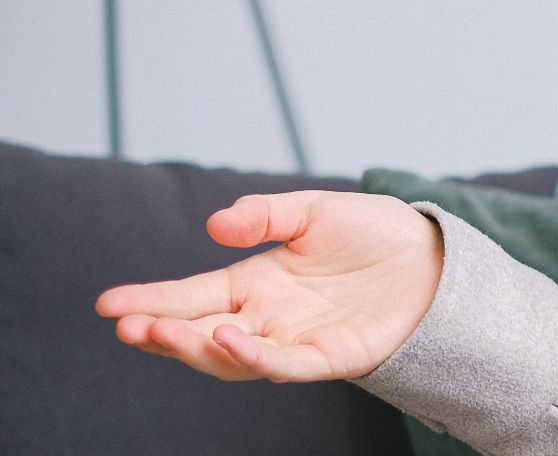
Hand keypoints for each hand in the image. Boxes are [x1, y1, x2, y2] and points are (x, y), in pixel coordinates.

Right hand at [95, 190, 444, 382]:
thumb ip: (267, 214)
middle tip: (128, 327)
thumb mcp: (316, 210)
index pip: (192, 295)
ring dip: (198, 349)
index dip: (150, 301)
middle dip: (162, 332)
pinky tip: (232, 341)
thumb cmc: (373, 234)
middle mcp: (267, 316)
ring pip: (234, 357)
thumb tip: (214, 224)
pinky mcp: (331, 356)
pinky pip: (288, 365)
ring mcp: (296, 339)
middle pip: (202, 333)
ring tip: (165, 333)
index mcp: (255, 281)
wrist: (433, 257)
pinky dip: (257, 358)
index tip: (107, 304)